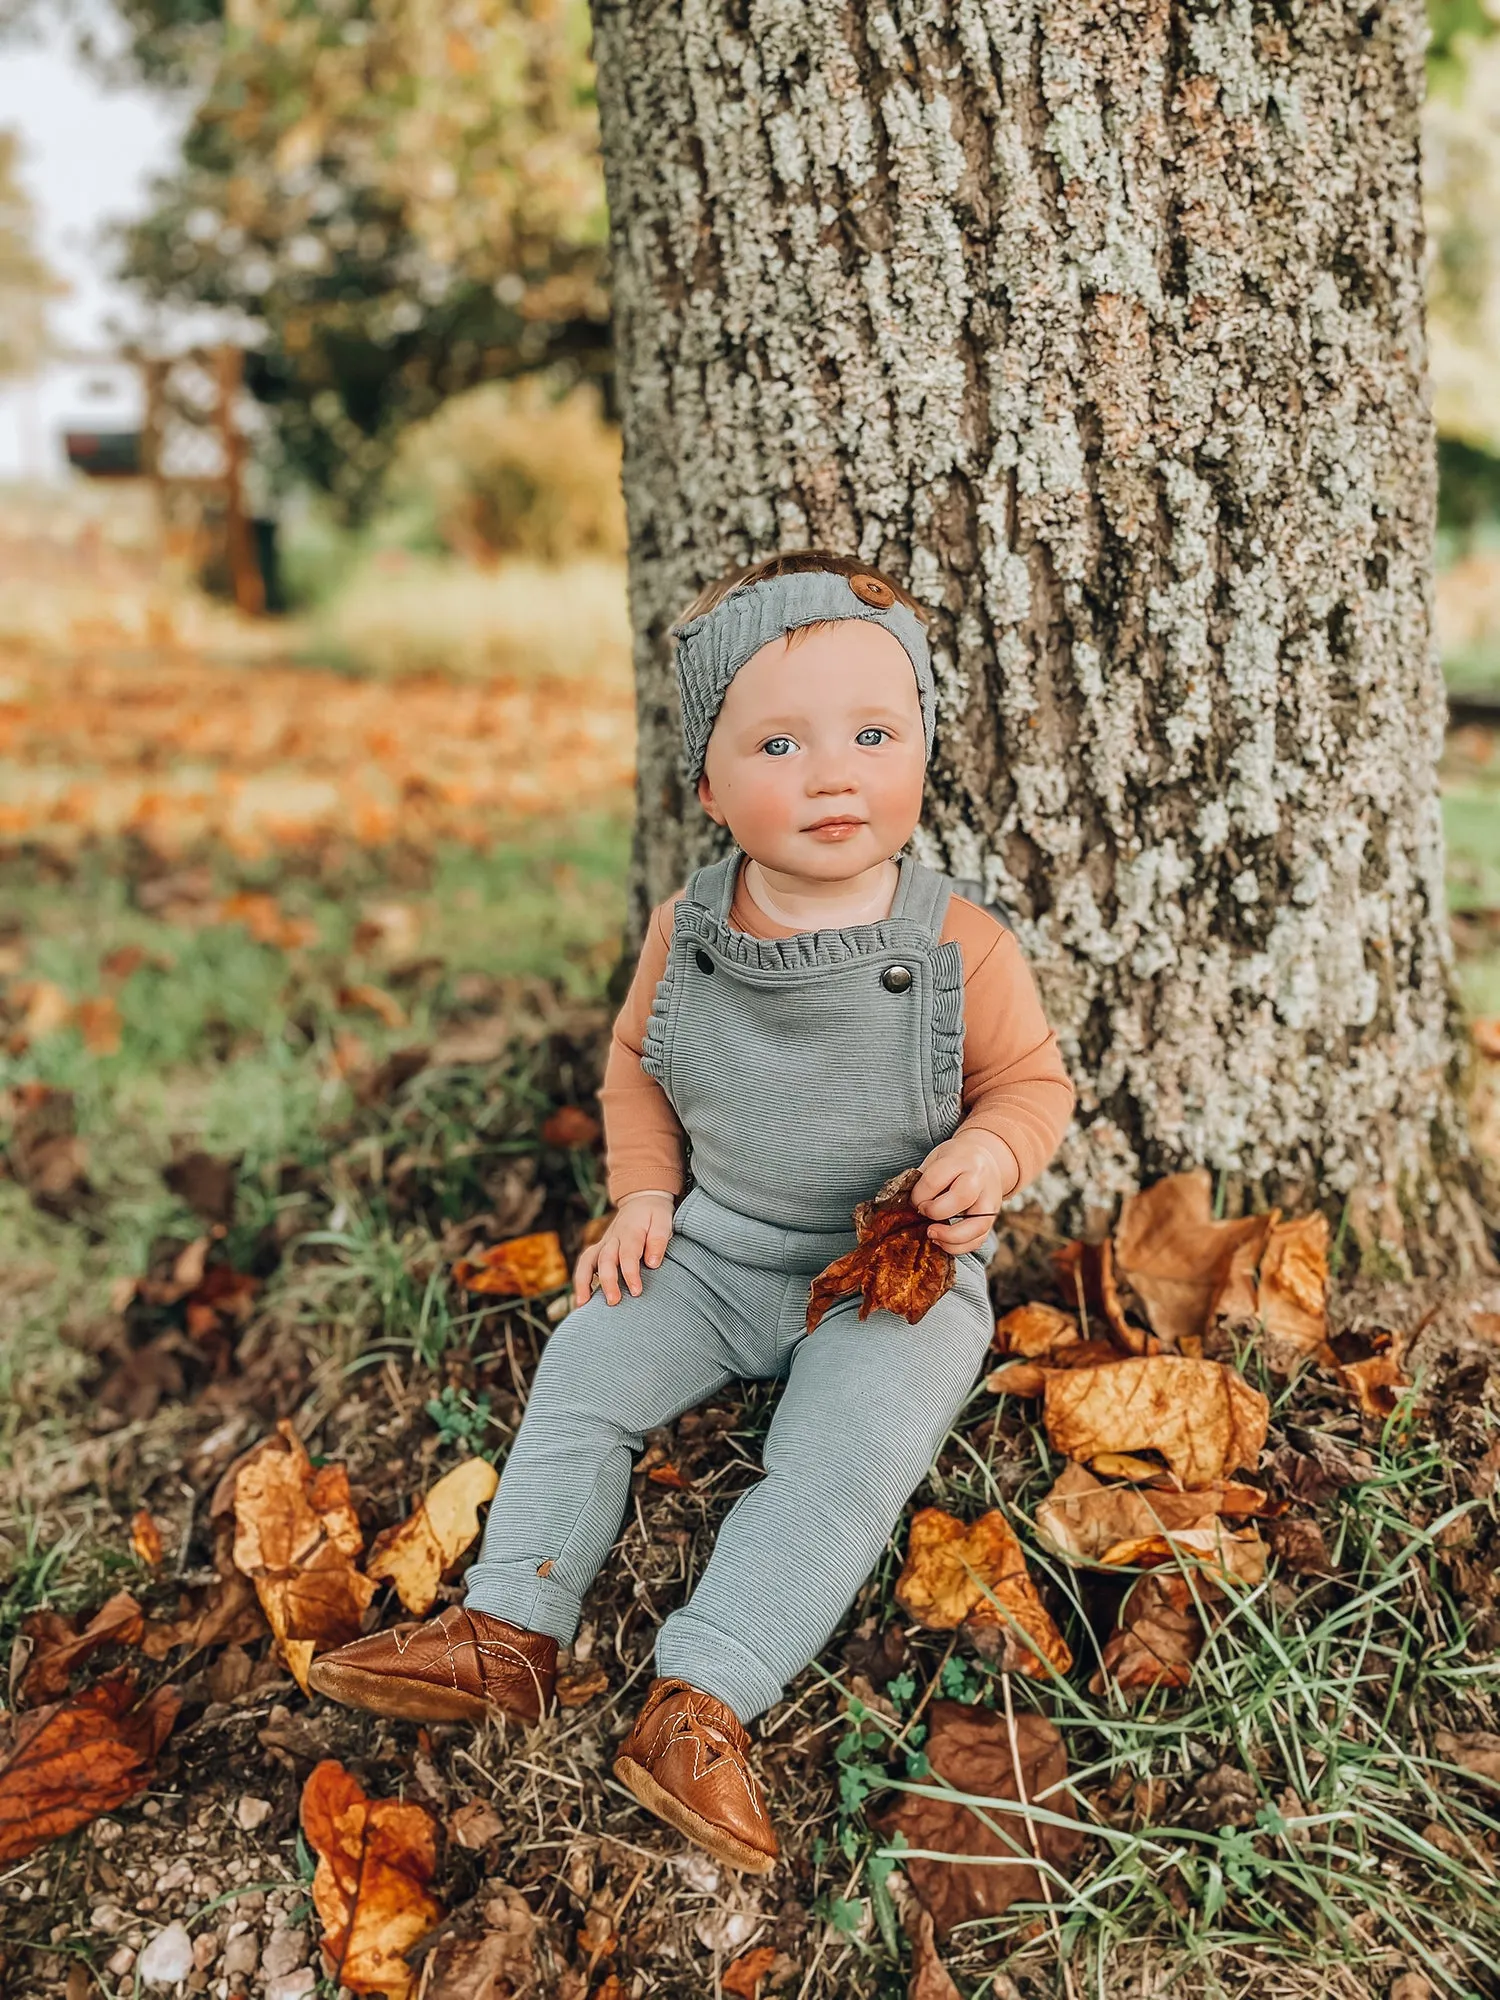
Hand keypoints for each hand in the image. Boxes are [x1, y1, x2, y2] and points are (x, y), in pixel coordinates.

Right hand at [573, 1191, 675, 1306]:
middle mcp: (613, 1238)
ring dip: (582, 1282)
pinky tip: (581, 1301)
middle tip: (614, 1302)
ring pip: (587, 1261)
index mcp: (630, 1231)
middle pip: (605, 1260)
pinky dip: (580, 1281)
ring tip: (581, 1305)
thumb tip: (652, 1263)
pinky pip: (585, 1264)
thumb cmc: (655, 1214)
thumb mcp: (663, 1221)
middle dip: (607, 1282)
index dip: (630, 1273)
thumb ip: (658, 1241)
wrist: (641, 1199)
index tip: (636, 1291)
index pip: (628, 1254)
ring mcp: (603, 1244)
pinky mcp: (599, 1249)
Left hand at [909, 1132, 1014, 1256]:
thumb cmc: (956, 1159)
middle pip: (960, 1200)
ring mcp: (990, 1200)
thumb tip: (909, 1206)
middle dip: (935, 1212)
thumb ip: (924, 1180)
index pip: (935, 1180)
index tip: (913, 1200)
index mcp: (962, 1160)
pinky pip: (979, 1239)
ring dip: (950, 1237)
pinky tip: (943, 1241)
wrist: (986, 1158)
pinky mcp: (993, 1218)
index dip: (918, 1196)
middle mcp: (980, 1179)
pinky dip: (959, 1246)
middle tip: (922, 1213)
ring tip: (932, 1234)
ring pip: (976, 1226)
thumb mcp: (937, 1158)